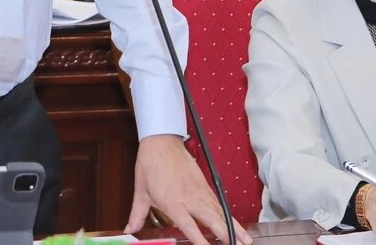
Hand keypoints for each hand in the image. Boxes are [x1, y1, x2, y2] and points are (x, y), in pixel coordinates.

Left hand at [124, 135, 251, 244]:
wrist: (161, 141)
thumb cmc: (150, 165)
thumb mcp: (140, 192)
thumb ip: (137, 215)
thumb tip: (129, 230)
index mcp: (172, 201)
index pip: (189, 225)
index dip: (200, 239)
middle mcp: (189, 197)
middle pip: (212, 219)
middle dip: (227, 235)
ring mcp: (200, 190)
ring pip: (219, 211)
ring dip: (233, 226)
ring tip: (246, 240)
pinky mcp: (204, 184)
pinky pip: (218, 203)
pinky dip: (228, 214)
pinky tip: (236, 224)